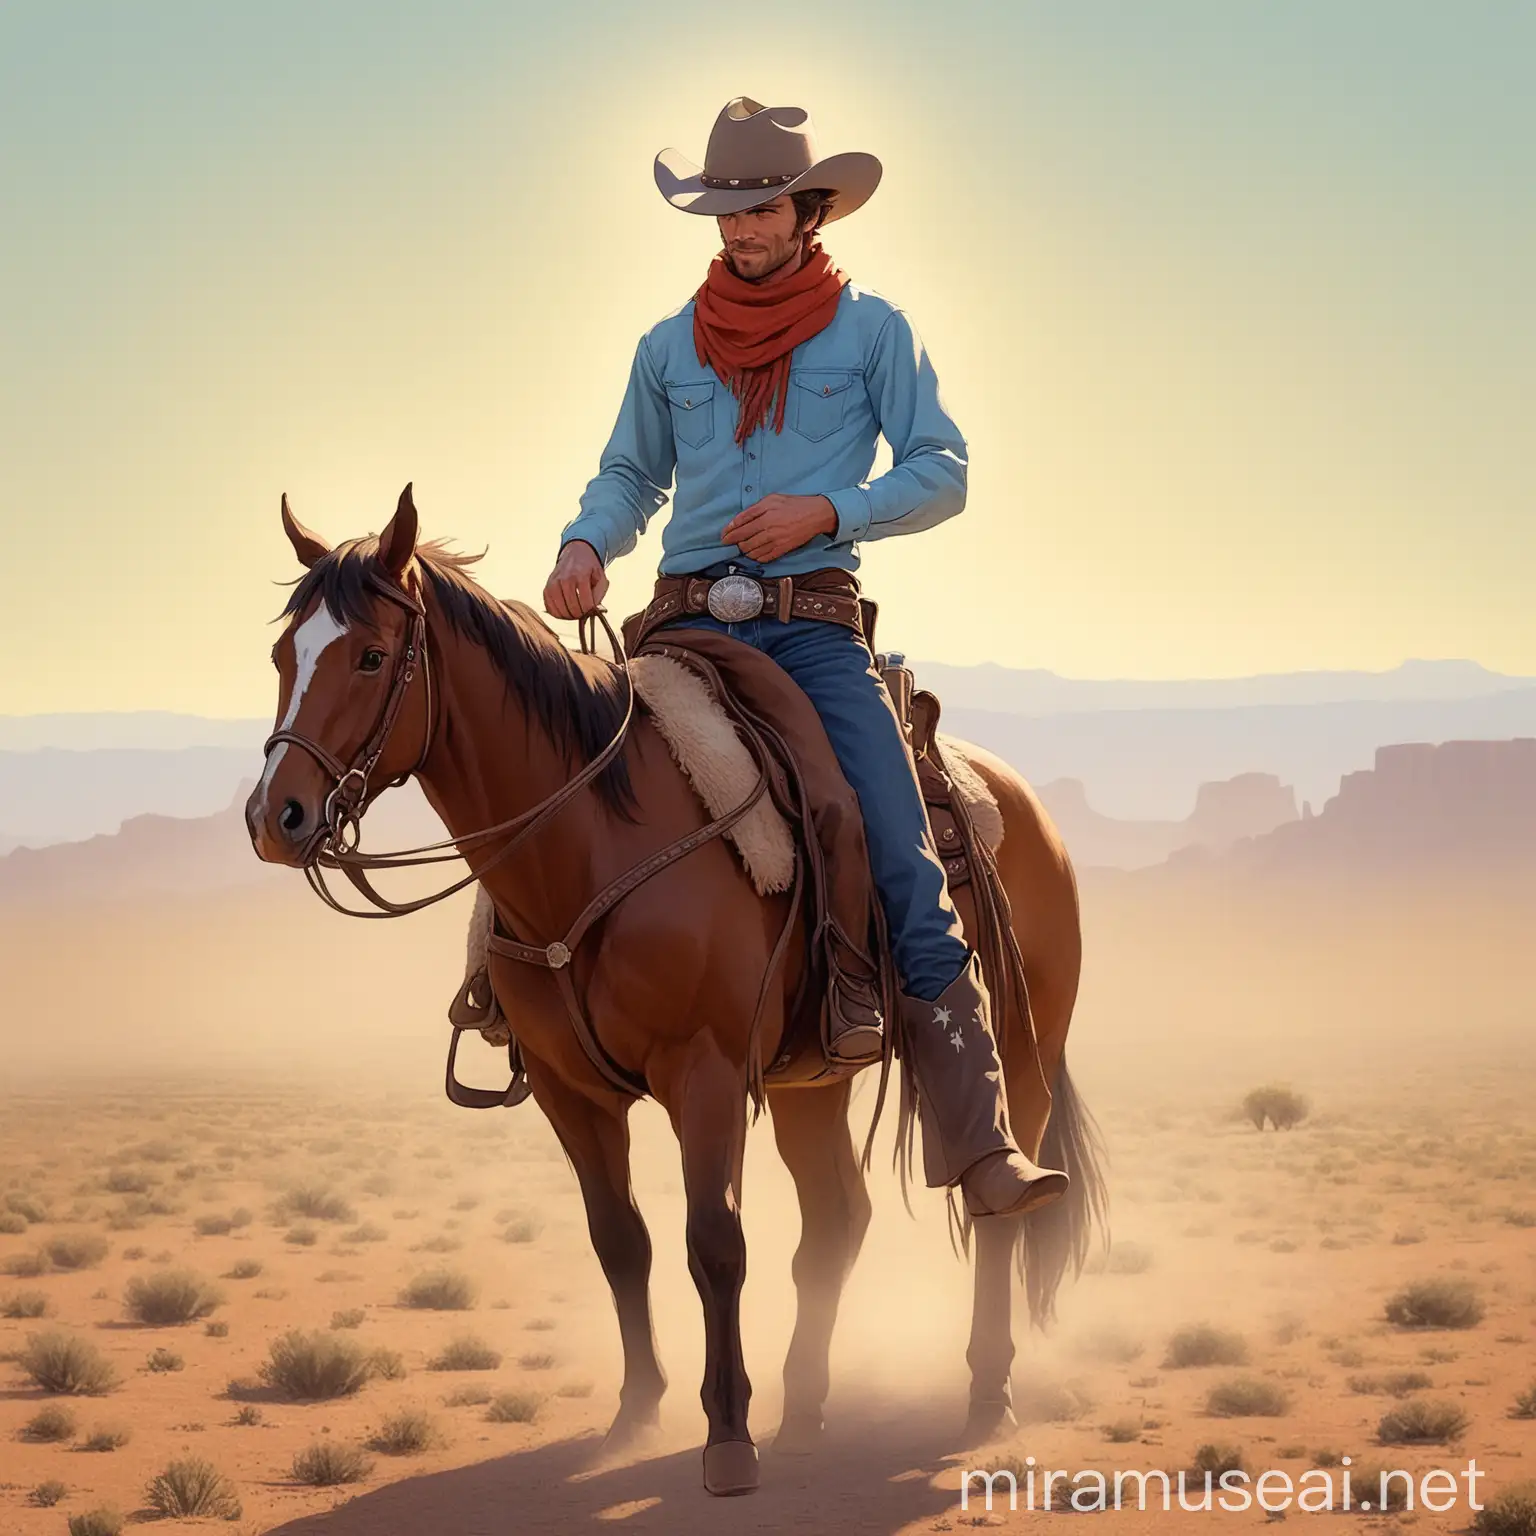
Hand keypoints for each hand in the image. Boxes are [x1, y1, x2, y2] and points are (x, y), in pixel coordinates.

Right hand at [543, 540, 608, 619]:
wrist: (575, 554)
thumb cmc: (589, 569)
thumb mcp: (601, 578)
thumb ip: (599, 594)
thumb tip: (592, 610)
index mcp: (581, 576)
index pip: (586, 603)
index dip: (590, 611)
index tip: (591, 610)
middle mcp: (565, 579)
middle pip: (573, 608)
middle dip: (580, 615)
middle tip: (583, 613)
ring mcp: (554, 584)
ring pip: (560, 610)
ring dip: (569, 616)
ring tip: (575, 613)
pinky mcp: (547, 588)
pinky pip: (550, 608)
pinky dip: (557, 614)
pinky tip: (565, 611)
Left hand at [721, 494, 836, 562]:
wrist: (815, 515)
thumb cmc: (794, 504)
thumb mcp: (772, 499)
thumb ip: (754, 509)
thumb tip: (739, 520)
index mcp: (764, 514)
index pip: (739, 525)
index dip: (728, 532)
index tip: (724, 535)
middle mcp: (768, 528)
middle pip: (743, 540)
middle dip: (734, 542)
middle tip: (731, 542)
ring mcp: (775, 541)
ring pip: (751, 551)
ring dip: (744, 550)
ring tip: (743, 546)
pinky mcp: (782, 549)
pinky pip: (764, 558)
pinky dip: (756, 557)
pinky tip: (754, 553)